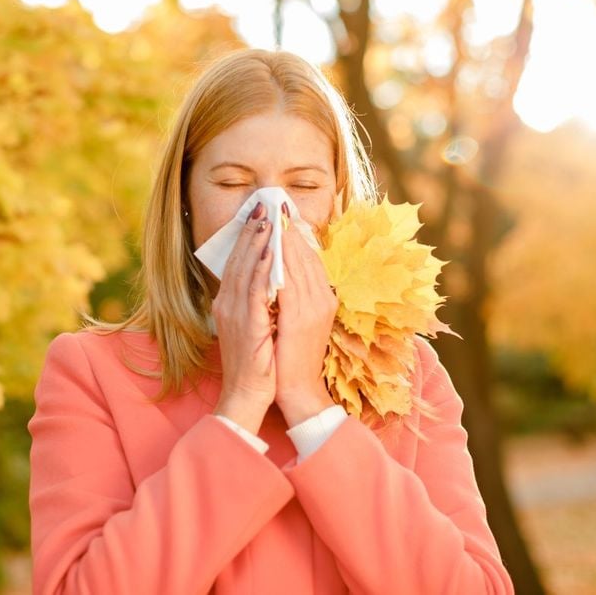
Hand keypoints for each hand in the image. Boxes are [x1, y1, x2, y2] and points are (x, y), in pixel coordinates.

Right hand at [211, 202, 277, 432]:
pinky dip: (262, 270)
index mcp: (229, 303)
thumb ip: (257, 301)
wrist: (247, 394)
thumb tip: (270, 278)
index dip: (248, 237)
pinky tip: (270, 254)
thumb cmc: (255, 363)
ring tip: (268, 220)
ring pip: (246, 270)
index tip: (259, 215)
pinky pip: (255, 292)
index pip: (238, 262)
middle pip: (239, 259)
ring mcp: (235, 314)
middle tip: (263, 206)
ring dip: (257, 243)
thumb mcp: (253, 325)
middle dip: (251, 231)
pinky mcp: (248, 325)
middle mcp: (227, 304)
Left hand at [273, 210, 337, 427]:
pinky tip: (271, 248)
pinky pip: (290, 283)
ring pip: (300, 265)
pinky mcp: (301, 319)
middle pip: (307, 257)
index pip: (311, 260)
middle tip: (279, 203)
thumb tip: (279, 273)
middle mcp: (323, 300)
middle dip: (292, 230)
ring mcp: (314, 309)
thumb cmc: (291, 357)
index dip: (298, 236)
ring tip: (274, 217)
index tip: (285, 214)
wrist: (297, 390)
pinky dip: (281, 264)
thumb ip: (292, 298)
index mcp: (323, 300)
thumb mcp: (295, 321)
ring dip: (286, 239)